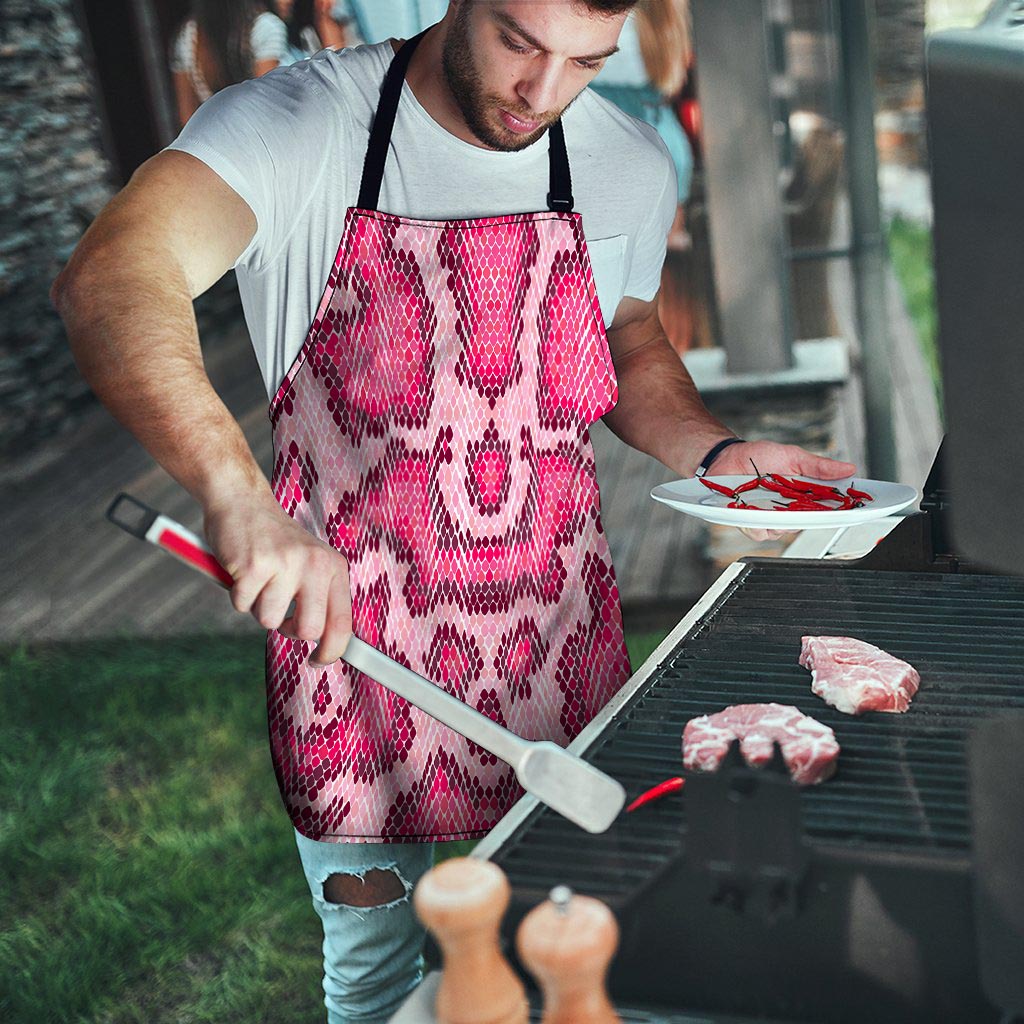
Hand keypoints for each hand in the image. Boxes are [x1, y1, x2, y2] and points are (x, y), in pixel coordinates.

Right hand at [203, 493, 351, 664]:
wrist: (242, 501)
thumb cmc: (275, 541)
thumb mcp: (310, 562)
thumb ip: (320, 597)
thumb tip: (326, 643)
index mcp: (333, 566)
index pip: (342, 622)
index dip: (332, 651)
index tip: (318, 661)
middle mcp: (314, 564)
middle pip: (309, 630)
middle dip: (289, 631)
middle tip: (280, 614)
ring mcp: (285, 564)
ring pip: (269, 621)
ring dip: (258, 607)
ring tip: (259, 580)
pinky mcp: (254, 565)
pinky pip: (242, 605)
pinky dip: (238, 595)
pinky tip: (242, 571)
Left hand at [707, 440, 856, 542]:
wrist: (727, 458)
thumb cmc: (759, 456)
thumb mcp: (793, 456)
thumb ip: (819, 466)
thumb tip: (848, 468)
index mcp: (804, 495)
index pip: (829, 508)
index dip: (843, 511)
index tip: (856, 509)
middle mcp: (790, 510)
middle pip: (808, 523)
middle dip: (809, 516)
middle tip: (802, 502)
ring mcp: (771, 518)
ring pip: (784, 531)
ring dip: (779, 518)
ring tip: (769, 499)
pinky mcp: (751, 523)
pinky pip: (760, 532)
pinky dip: (757, 522)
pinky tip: (751, 508)